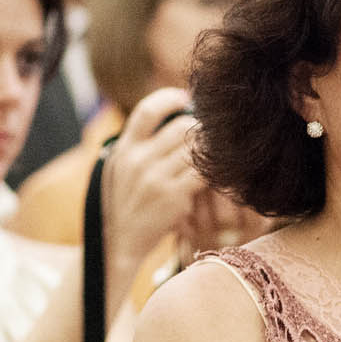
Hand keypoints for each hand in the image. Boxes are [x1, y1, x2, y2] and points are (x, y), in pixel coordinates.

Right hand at [102, 87, 207, 284]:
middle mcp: (138, 159)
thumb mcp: (120, 169)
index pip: (148, 110)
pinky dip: (216, 170)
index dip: (170, 98)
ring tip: (220, 153)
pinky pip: (204, 173)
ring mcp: (156, 177)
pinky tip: (220, 173)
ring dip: (212, 149)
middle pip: (181, 127)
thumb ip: (138, 146)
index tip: (186, 98)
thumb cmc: (126, 204)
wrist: (120, 242)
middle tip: (213, 133)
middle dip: (201, 128)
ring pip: (196, 148)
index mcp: (124, 148)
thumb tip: (164, 117)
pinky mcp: (174, 196)